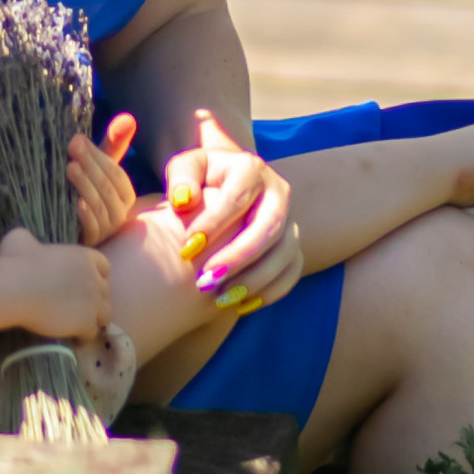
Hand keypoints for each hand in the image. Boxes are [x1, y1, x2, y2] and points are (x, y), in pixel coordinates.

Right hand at [0, 228, 113, 342]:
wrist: (15, 287)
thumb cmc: (16, 260)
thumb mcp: (22, 240)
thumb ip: (31, 240)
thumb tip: (25, 242)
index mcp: (84, 256)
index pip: (105, 267)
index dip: (97, 276)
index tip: (84, 284)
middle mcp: (94, 278)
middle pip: (106, 292)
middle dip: (96, 299)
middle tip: (79, 307)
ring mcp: (92, 302)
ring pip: (105, 314)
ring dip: (94, 319)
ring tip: (79, 325)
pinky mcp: (85, 323)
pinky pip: (92, 333)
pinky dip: (84, 337)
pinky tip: (72, 339)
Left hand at [66, 129, 136, 247]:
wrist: (61, 227)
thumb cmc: (83, 192)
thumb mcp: (95, 168)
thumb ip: (113, 145)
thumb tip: (129, 117)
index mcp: (124, 195)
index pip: (116, 174)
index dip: (98, 157)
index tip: (78, 140)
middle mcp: (119, 214)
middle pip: (108, 188)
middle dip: (91, 165)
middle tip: (73, 147)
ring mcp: (105, 230)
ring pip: (100, 206)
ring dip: (86, 186)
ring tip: (70, 168)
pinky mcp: (91, 243)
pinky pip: (92, 228)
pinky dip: (86, 215)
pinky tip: (75, 202)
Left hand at [145, 116, 302, 309]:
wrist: (222, 182)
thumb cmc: (198, 178)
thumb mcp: (186, 169)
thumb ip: (181, 179)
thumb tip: (183, 202)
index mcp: (251, 169)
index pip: (238, 197)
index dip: (214, 225)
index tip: (187, 249)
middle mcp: (278, 192)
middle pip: (268, 227)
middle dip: (238, 257)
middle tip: (205, 281)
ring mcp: (290, 219)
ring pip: (284, 252)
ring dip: (254, 279)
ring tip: (220, 299)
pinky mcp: (292, 244)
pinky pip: (292, 271)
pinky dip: (270, 291)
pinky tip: (240, 305)